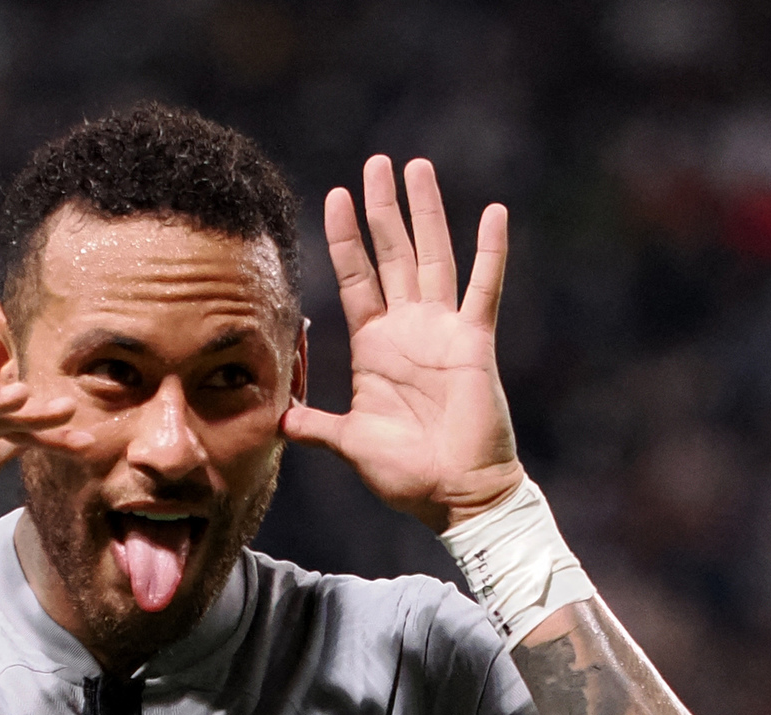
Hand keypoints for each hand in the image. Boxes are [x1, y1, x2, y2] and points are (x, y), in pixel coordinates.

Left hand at [283, 156, 524, 533]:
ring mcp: (443, 331)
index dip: (344, 238)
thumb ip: (316, 427)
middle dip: (382, 208)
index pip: (355, 278)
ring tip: (417, 167)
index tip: (333, 195)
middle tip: (376, 163)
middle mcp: (408, 328)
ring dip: (425, 212)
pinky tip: (493, 212)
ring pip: (433, 256)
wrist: (455, 496)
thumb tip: (278, 421)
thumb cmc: (407, 475)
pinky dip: (490, 252)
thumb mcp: (350, 444)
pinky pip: (484, 288)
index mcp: (375, 346)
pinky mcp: (474, 342)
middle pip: (392, 253)